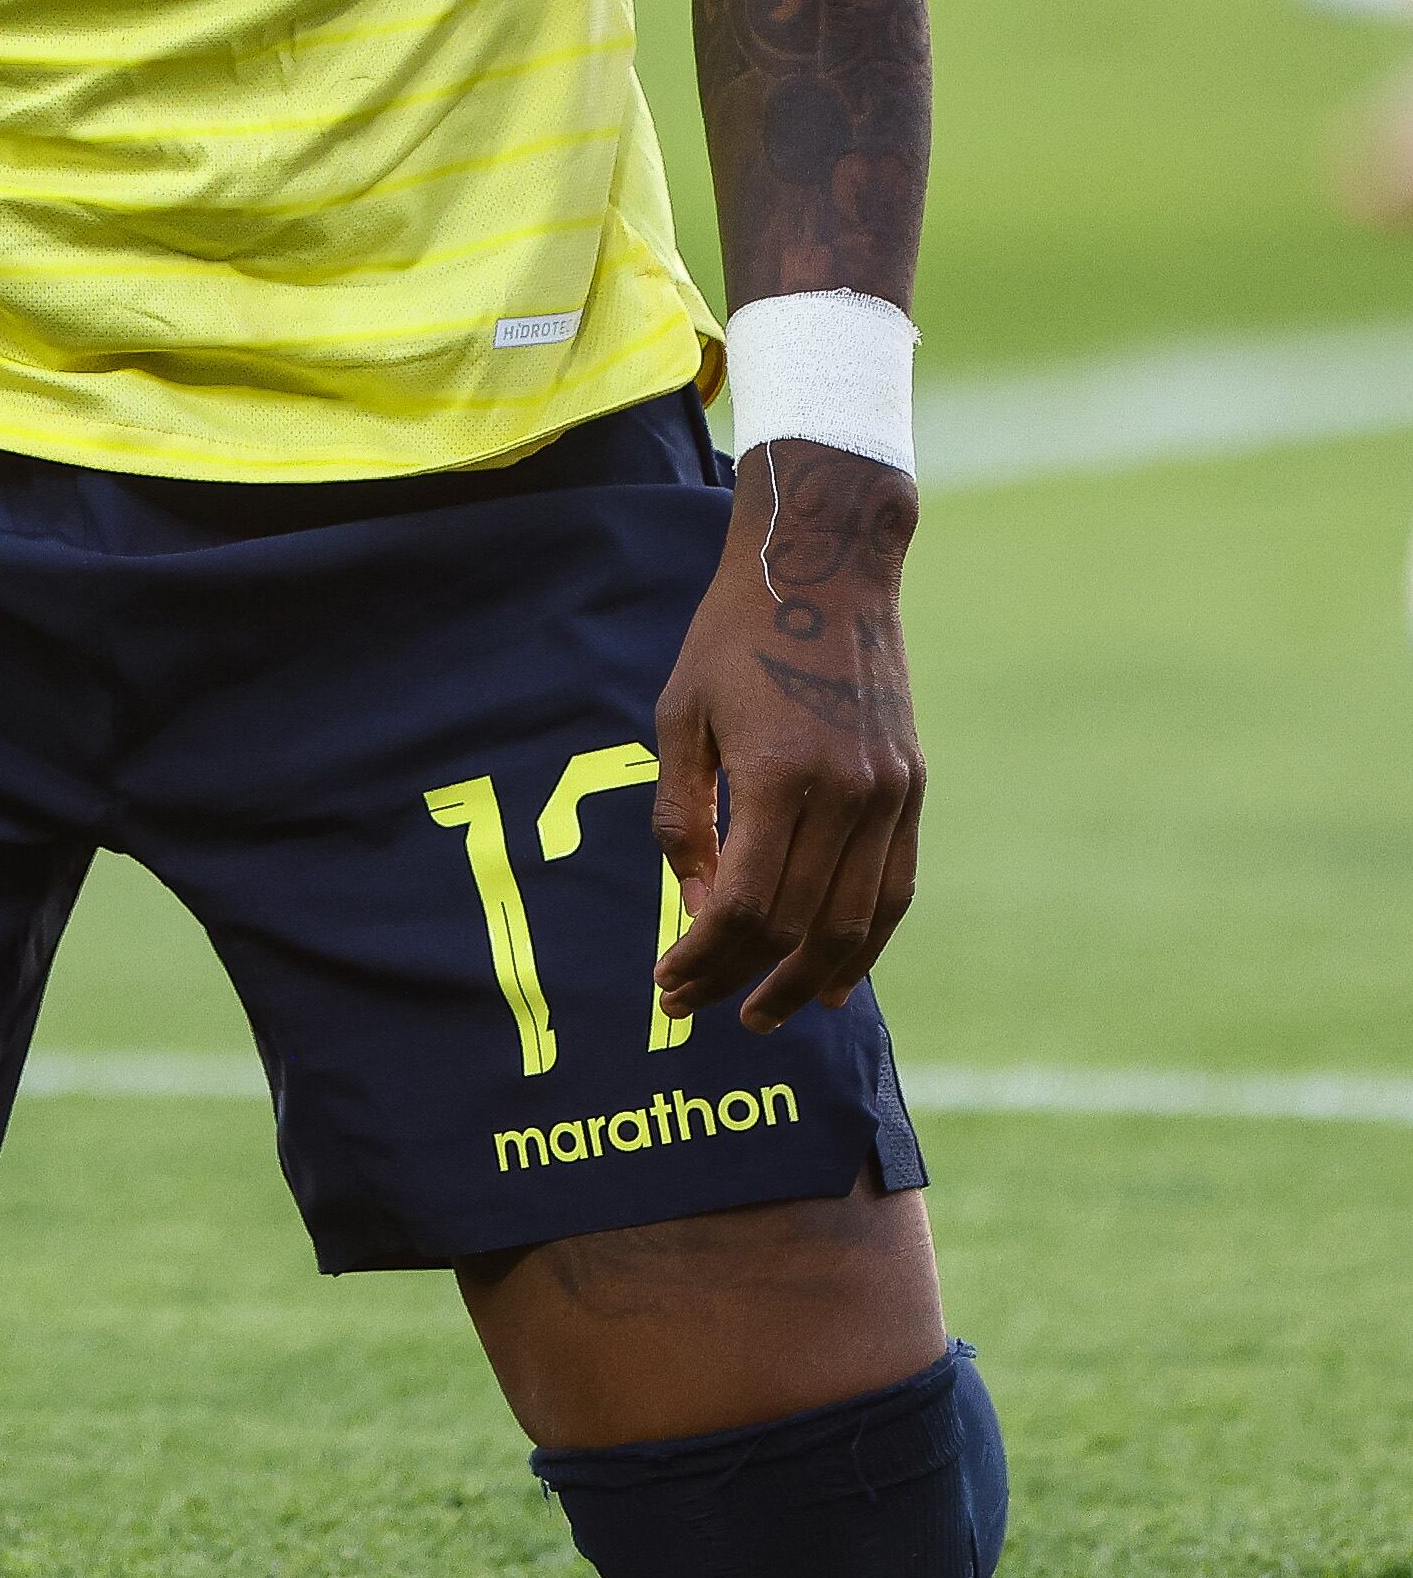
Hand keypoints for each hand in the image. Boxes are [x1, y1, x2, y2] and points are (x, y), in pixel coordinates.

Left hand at [650, 446, 922, 1038]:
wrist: (826, 566)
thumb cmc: (735, 635)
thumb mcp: (682, 716)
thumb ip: (683, 816)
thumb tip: (697, 904)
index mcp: (778, 775)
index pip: (743, 906)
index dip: (702, 958)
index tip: (666, 983)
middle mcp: (844, 795)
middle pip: (796, 927)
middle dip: (741, 979)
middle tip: (696, 1007)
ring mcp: (887, 795)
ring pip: (854, 924)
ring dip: (807, 981)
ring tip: (764, 1012)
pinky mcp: (910, 788)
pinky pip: (895, 889)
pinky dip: (868, 945)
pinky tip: (837, 981)